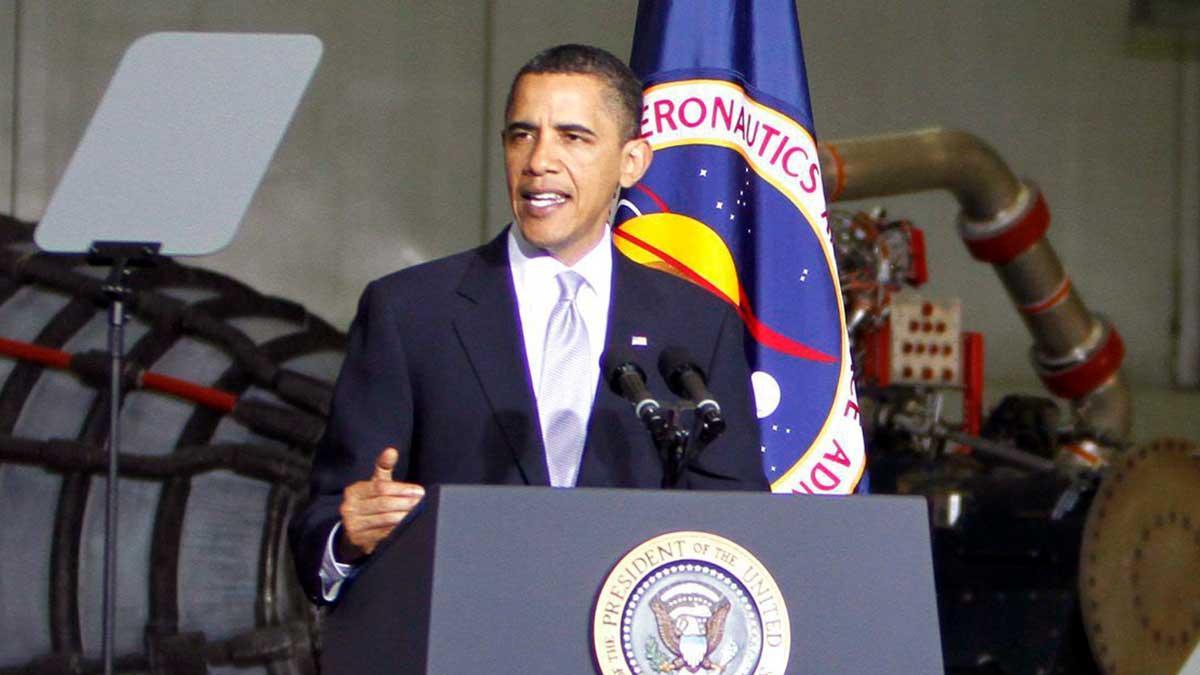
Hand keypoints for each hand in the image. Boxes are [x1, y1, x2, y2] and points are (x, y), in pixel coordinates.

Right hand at [336, 447, 424, 561]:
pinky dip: (399, 529)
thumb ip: (383, 467)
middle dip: (406, 503)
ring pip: (385, 519)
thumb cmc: (369, 502)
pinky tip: (410, 525)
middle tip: (422, 502)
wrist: (353, 531)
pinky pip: (384, 534)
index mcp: (353, 491)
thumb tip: (391, 451)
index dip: (402, 489)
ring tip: (419, 512)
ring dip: (405, 516)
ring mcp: (353, 526)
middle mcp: (349, 508)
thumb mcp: (373, 484)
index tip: (419, 491)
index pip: (380, 487)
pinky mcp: (360, 541)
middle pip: (384, 504)